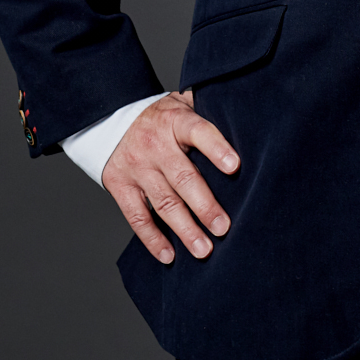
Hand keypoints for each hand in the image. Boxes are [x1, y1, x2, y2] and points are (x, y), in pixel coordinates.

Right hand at [102, 91, 239, 264]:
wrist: (113, 118)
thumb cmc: (163, 116)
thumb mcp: (184, 103)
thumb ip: (209, 112)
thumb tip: (246, 121)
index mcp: (176, 121)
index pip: (199, 132)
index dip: (217, 148)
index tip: (235, 166)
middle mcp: (155, 145)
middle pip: (183, 177)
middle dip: (205, 206)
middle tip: (223, 227)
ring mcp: (136, 167)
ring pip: (163, 203)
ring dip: (185, 229)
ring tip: (203, 249)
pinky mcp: (120, 187)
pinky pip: (137, 217)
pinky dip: (153, 239)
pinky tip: (169, 255)